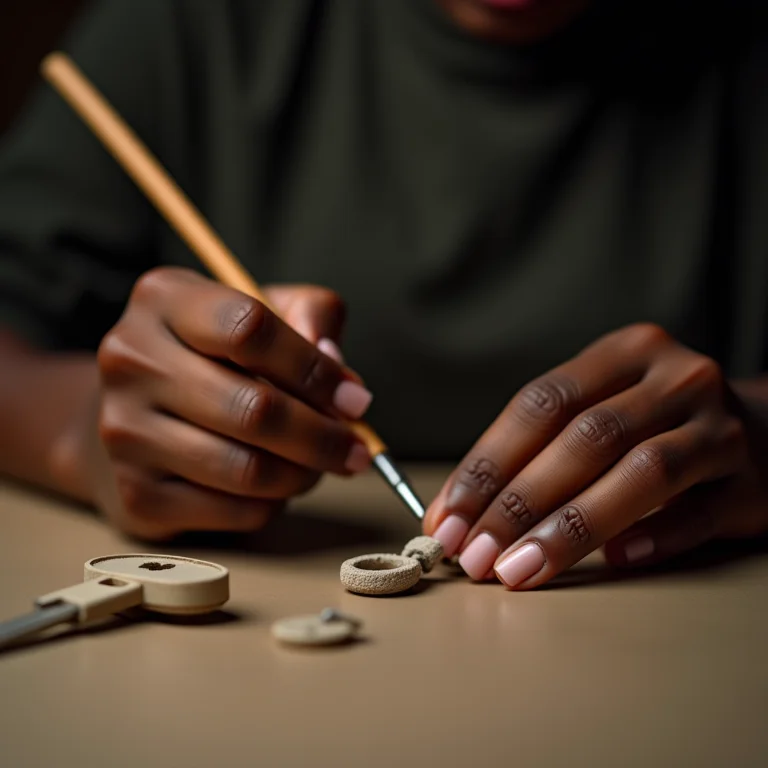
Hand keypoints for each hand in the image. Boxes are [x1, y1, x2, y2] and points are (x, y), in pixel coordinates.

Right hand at [79, 267, 371, 540]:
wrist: (134, 415)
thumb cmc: (214, 357)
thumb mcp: (262, 310)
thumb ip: (311, 316)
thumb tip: (339, 376)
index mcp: (164, 299)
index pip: (251, 328)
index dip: (314, 369)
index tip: (353, 399)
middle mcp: (131, 360)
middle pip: (255, 409)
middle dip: (323, 437)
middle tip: (355, 450)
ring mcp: (125, 431)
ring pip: (248, 469)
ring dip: (303, 475)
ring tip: (318, 466)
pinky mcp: (136, 494)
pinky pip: (235, 511)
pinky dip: (273, 504)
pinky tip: (275, 486)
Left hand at [424, 323, 767, 588]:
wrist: (764, 433)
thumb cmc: (654, 424)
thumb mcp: (602, 408)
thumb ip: (537, 448)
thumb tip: (458, 513)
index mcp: (623, 353)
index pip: (541, 403)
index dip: (488, 463)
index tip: (448, 517)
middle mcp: (674, 378)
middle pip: (586, 437)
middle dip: (519, 501)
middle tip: (473, 555)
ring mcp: (719, 427)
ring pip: (642, 473)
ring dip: (572, 527)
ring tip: (518, 569)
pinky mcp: (751, 480)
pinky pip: (700, 513)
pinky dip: (655, 537)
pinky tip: (616, 561)